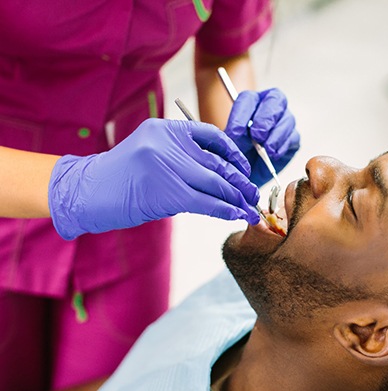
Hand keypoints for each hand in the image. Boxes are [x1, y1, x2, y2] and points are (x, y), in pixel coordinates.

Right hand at [49, 118, 259, 239]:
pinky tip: (235, 216)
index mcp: (166, 129)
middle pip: (217, 163)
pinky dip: (225, 210)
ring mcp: (167, 166)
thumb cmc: (119, 176)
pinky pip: (206, 202)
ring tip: (250, 209)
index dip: (233, 153)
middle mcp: (168, 143)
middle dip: (239, 181)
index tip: (243, 169)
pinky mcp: (168, 192)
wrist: (86, 192)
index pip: (211, 135)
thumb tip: (219, 176)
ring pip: (215, 183)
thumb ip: (180, 156)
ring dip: (236, 198)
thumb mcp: (149, 153)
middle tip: (253, 195)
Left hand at [225, 88, 299, 186]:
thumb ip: (234, 133)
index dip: (242, 114)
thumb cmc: (240, 151)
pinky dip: (282, 147)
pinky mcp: (292, 138)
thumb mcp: (232, 142)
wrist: (249, 171)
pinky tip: (273, 155)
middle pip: (275, 99)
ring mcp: (284, 120)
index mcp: (251, 102)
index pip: (249, 99)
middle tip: (257, 136)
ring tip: (266, 150)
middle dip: (266, 119)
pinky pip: (292, 138)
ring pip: (287, 119)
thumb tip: (238, 132)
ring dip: (275, 136)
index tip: (235, 132)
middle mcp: (270, 106)